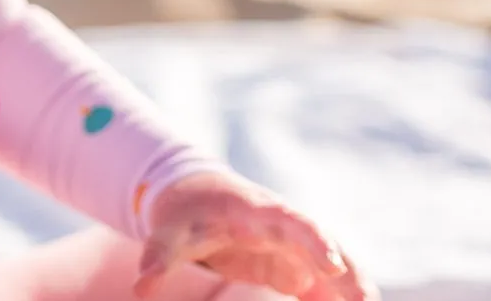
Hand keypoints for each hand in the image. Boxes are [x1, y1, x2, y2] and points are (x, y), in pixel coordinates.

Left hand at [134, 170, 374, 300]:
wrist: (194, 199)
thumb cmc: (184, 213)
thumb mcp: (168, 232)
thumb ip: (159, 256)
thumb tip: (140, 288)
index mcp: (258, 212)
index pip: (293, 222)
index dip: (313, 241)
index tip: (331, 263)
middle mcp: (285, 228)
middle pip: (325, 247)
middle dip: (347, 274)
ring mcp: (293, 249)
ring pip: (332, 269)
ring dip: (350, 291)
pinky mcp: (292, 269)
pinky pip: (321, 288)